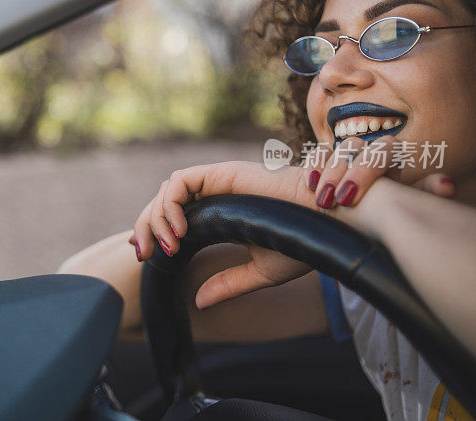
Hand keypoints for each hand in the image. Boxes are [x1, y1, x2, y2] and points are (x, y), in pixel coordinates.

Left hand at [129, 138, 455, 309]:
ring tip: (170, 247)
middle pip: (163, 201)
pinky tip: (180, 231)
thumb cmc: (304, 244)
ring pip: (167, 190)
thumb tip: (198, 302)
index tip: (147, 258)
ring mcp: (218, 181)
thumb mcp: (259, 271)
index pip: (173, 215)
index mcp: (220, 212)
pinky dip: (171, 204)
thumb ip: (228, 283)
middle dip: (146, 226)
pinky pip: (181, 181)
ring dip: (158, 217)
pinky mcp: (224, 173)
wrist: (330, 225)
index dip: (153, 233)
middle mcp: (215, 194)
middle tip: (146, 254)